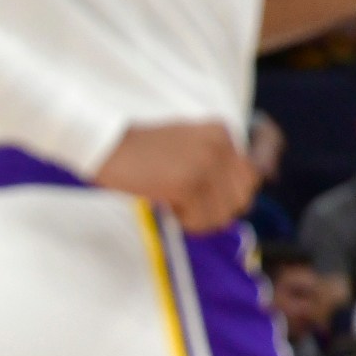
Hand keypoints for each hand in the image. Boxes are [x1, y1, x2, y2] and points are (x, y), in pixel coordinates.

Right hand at [93, 121, 258, 233]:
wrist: (105, 146)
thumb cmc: (136, 151)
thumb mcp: (185, 145)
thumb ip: (211, 162)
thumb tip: (232, 201)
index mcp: (221, 132)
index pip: (251, 176)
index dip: (231, 197)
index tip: (211, 204)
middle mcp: (220, 145)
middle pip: (242, 197)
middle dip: (218, 211)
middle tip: (190, 211)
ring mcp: (206, 163)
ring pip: (222, 213)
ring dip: (199, 220)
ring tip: (175, 210)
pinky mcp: (188, 183)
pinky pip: (199, 219)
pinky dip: (184, 223)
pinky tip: (165, 208)